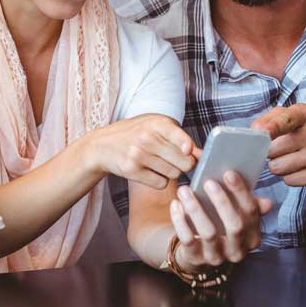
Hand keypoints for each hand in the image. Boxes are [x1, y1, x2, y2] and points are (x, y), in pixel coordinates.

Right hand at [74, 114, 196, 188]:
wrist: (102, 145)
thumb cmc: (136, 134)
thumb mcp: (156, 128)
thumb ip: (180, 139)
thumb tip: (202, 154)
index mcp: (156, 123)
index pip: (180, 137)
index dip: (189, 147)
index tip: (189, 151)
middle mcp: (147, 138)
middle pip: (184, 162)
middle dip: (185, 164)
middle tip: (177, 160)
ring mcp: (138, 155)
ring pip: (174, 174)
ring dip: (172, 172)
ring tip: (159, 163)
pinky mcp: (131, 170)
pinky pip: (161, 183)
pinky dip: (159, 181)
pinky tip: (150, 171)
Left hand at [168, 170, 274, 271]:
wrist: (199, 254)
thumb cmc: (220, 226)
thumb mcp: (235, 217)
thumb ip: (247, 206)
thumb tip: (267, 203)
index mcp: (252, 236)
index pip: (251, 213)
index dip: (241, 192)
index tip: (229, 173)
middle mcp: (238, 250)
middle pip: (235, 225)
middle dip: (222, 202)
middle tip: (208, 182)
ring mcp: (217, 257)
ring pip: (208, 232)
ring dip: (196, 208)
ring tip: (185, 190)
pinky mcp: (196, 259)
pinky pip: (188, 239)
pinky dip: (180, 220)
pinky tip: (176, 204)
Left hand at [253, 103, 305, 185]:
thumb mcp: (297, 116)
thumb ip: (271, 119)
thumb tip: (253, 131)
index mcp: (305, 114)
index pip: (284, 120)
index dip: (270, 127)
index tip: (259, 131)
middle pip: (272, 150)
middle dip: (271, 152)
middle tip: (282, 149)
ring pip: (277, 168)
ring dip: (279, 165)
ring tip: (291, 158)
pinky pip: (289, 180)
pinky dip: (290, 176)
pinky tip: (301, 168)